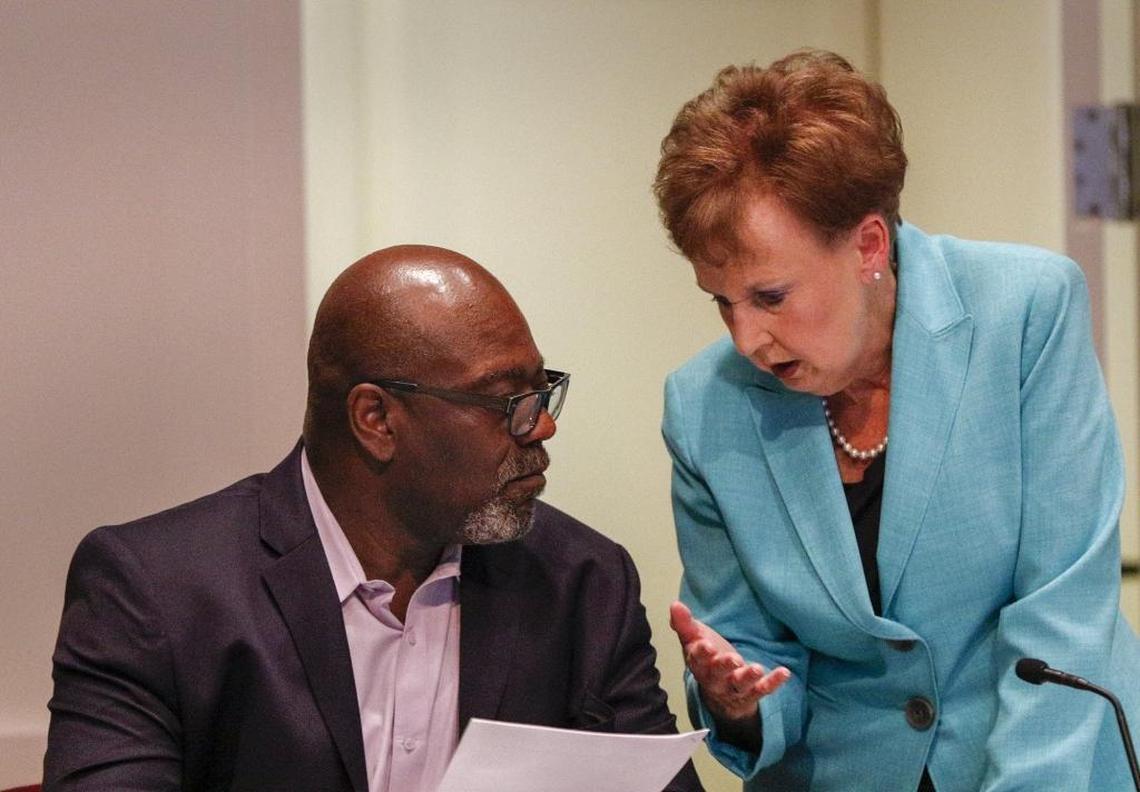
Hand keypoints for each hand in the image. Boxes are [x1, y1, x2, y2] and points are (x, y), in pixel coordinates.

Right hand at [669, 601, 789, 724]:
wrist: (720, 694)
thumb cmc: (708, 659)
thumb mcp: (694, 640)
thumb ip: (685, 624)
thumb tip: (675, 605)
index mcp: (699, 663)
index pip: (697, 658)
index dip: (701, 652)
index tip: (705, 644)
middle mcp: (715, 678)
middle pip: (717, 674)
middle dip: (724, 666)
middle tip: (733, 659)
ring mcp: (733, 688)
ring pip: (739, 684)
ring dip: (748, 677)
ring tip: (757, 669)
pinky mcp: (751, 693)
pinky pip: (762, 689)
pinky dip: (773, 682)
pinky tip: (784, 672)